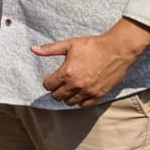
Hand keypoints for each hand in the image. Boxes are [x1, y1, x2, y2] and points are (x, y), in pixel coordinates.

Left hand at [32, 19, 149, 106]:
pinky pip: (84, 105)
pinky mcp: (98, 95)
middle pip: (57, 96)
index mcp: (67, 73)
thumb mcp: (69, 44)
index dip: (48, 81)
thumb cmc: (93, 45)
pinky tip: (80, 93)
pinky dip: (80, 101)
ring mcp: (88, 91)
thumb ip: (50, 49)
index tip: (52, 78)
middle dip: (56, 90)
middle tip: (60, 83)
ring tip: (70, 88)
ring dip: (67, 96)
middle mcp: (76, 85)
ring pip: (70, 102)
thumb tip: (33, 49)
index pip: (48, 85)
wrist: (116, 49)